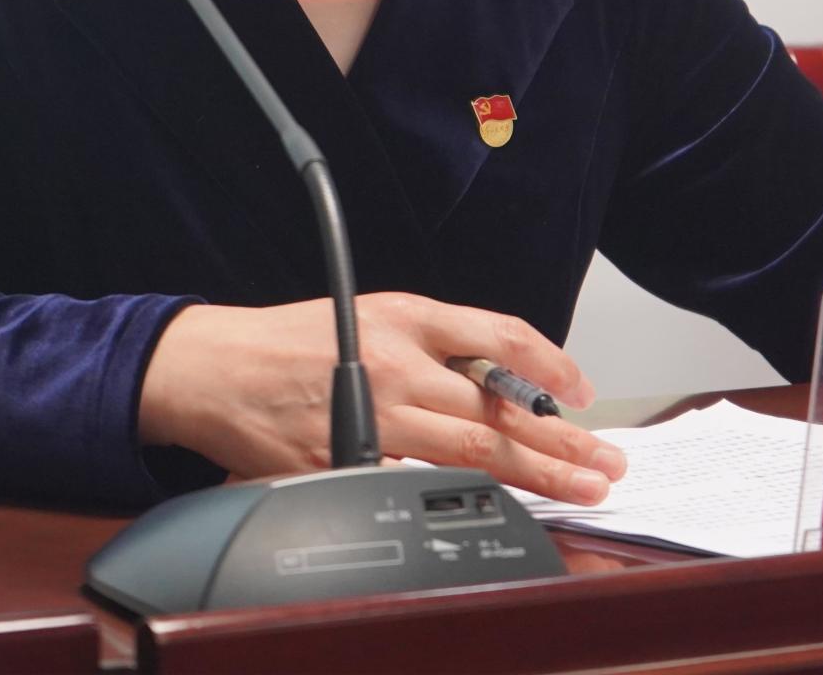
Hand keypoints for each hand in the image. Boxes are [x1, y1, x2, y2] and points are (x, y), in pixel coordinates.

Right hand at [138, 292, 627, 503]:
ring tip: (581, 487)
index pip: (499, 335)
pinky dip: (462, 497)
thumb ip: (432, 342)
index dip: (550, 364)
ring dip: (536, 473)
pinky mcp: (348, 462)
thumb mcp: (368, 312)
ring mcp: (374, 418)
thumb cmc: (292, 341)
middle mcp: (396, 363)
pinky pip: (417, 484)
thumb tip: (502, 377)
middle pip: (497, 407)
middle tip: (606, 460)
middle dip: (562, 439)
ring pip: (471, 451)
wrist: (216, 367)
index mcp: (404, 316)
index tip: (581, 390)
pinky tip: (502, 510)